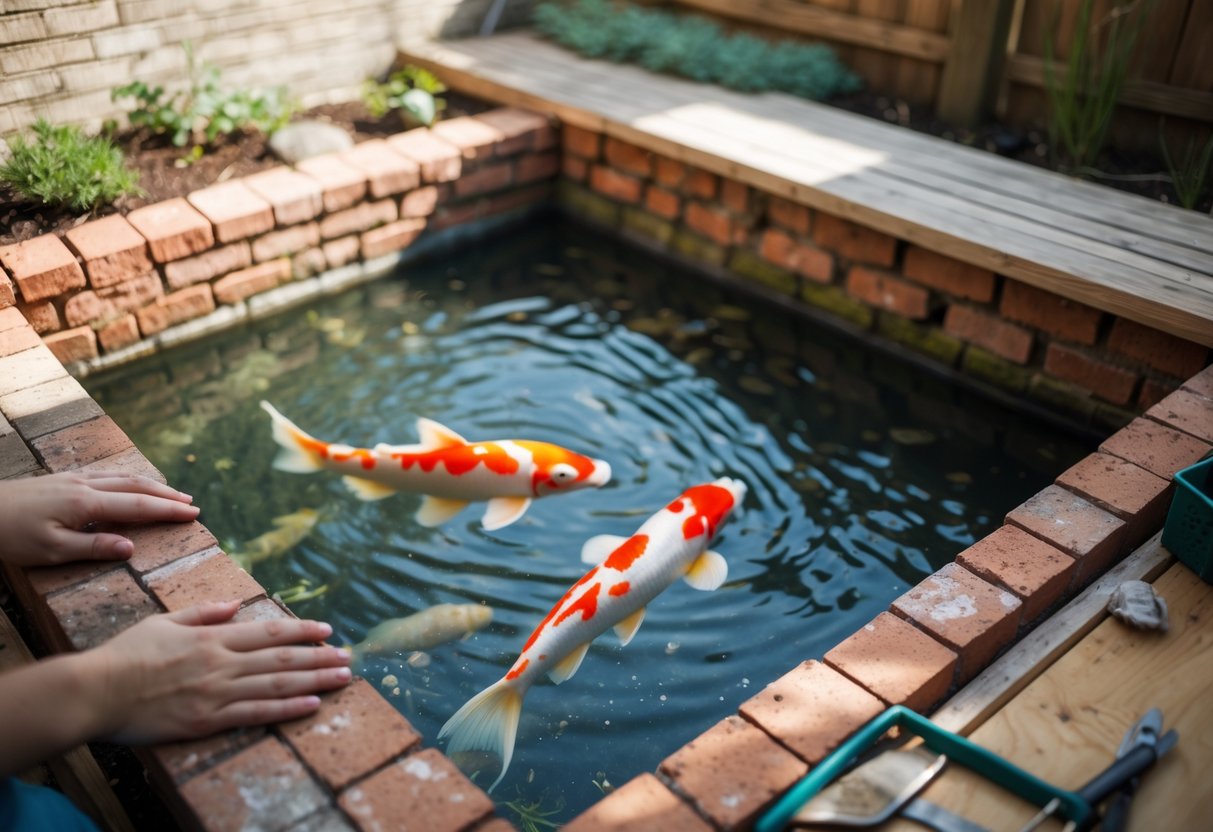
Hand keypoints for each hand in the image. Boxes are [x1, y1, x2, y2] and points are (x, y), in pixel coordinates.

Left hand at [0, 471, 199, 565]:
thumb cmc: (10, 535)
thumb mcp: (51, 550)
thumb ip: (93, 547)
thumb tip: (131, 547)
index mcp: (86, 503)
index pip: (138, 505)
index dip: (168, 510)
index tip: (194, 514)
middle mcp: (84, 485)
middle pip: (136, 485)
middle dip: (166, 494)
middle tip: (192, 503)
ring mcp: (73, 479)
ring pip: (122, 477)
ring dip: (150, 485)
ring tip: (170, 492)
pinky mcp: (62, 479)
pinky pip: (106, 475)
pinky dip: (128, 479)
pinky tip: (129, 484)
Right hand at [84, 601, 350, 744]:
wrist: (95, 691)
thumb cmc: (124, 656)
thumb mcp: (164, 622)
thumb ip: (203, 613)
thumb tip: (235, 605)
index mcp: (211, 637)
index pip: (268, 631)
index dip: (301, 630)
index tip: (327, 629)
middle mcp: (221, 662)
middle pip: (281, 658)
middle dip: (319, 656)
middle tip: (349, 657)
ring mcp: (216, 692)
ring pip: (277, 684)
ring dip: (314, 680)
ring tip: (343, 678)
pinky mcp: (206, 720)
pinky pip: (256, 713)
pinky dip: (287, 709)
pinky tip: (313, 705)